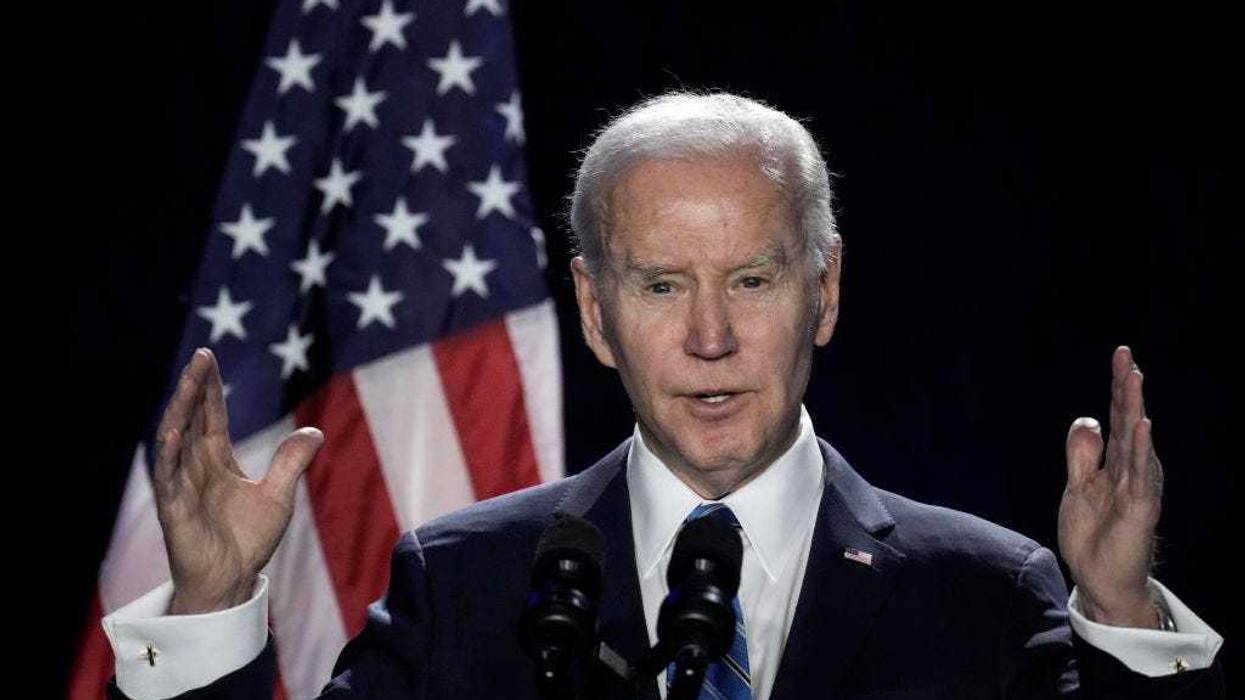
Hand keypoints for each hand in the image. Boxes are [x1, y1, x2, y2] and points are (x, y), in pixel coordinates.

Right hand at [153, 348, 322, 613]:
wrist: (232, 580)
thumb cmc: (248, 541)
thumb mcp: (279, 495)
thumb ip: (292, 462)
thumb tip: (314, 430)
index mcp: (215, 461)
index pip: (210, 416)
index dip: (209, 388)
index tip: (208, 357)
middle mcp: (194, 466)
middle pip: (191, 418)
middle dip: (195, 387)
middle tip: (201, 355)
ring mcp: (181, 485)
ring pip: (176, 439)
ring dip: (181, 409)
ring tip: (189, 380)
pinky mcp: (174, 508)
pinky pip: (168, 476)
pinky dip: (170, 453)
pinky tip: (173, 430)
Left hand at [1058, 346, 1162, 627]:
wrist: (1100, 578)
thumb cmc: (1094, 533)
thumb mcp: (1078, 486)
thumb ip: (1082, 454)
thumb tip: (1090, 417)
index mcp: (1116, 462)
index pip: (1118, 417)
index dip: (1118, 387)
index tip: (1120, 355)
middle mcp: (1132, 468)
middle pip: (1129, 420)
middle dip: (1126, 387)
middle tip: (1125, 355)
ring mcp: (1137, 486)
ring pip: (1136, 440)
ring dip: (1135, 408)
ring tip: (1134, 377)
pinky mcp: (1139, 507)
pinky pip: (1140, 473)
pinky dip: (1142, 448)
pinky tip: (1143, 425)